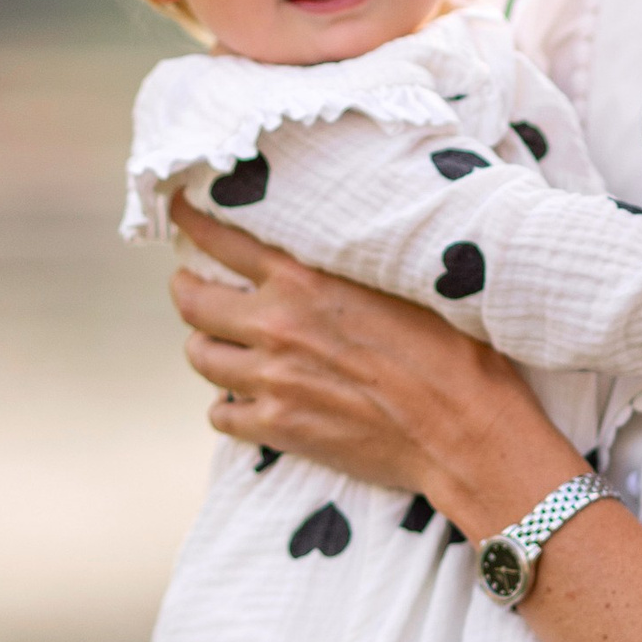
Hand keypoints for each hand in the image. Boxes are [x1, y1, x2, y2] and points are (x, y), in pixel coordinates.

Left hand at [169, 199, 576, 531]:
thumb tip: (323, 247)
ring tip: (221, 343)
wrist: (464, 431)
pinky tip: (245, 400)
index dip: (192, 221)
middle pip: (192, 302)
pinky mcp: (278, 429)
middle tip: (192, 285)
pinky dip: (227, 406)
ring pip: (201, 356)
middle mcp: (277, 325)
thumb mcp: (401, 284)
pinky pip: (220, 415)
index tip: (177, 210)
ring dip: (206, 346)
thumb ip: (346, 268)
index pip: (223, 240)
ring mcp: (271, 380)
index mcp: (306, 280)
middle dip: (187, 289)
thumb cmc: (452, 351)